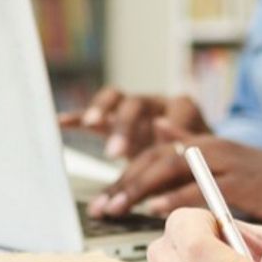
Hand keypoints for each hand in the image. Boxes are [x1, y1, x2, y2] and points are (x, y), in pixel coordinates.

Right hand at [57, 89, 210, 158]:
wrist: (189, 159)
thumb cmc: (198, 160)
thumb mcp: (200, 158)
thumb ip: (187, 148)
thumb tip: (166, 134)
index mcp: (182, 108)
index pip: (173, 110)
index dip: (168, 129)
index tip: (162, 150)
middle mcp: (154, 103)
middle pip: (136, 105)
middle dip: (124, 127)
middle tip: (115, 153)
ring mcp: (132, 111)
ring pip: (113, 100)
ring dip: (101, 110)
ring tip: (90, 123)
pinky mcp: (113, 123)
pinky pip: (92, 117)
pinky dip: (77, 118)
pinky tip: (60, 122)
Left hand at [89, 125, 261, 221]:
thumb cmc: (260, 178)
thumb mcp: (221, 161)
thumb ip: (188, 146)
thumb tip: (156, 125)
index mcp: (201, 144)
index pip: (152, 151)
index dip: (124, 174)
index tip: (103, 200)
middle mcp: (209, 146)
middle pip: (155, 156)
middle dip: (125, 181)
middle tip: (103, 207)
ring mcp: (226, 160)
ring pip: (171, 164)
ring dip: (140, 186)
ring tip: (118, 207)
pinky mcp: (242, 179)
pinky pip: (203, 186)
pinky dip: (177, 196)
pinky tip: (156, 209)